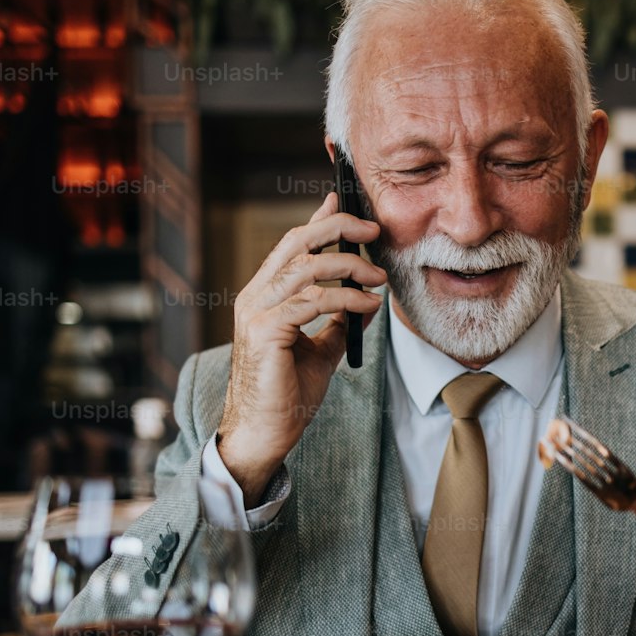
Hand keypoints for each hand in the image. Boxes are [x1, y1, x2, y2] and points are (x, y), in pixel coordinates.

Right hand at [216, 190, 385, 505]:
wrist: (264, 434)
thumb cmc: (286, 396)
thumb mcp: (320, 351)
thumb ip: (336, 324)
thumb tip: (363, 302)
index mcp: (264, 297)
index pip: (291, 245)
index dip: (318, 220)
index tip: (343, 202)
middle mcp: (255, 297)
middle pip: (296, 242)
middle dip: (337, 228)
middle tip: (374, 230)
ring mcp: (256, 312)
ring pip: (306, 267)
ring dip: (350, 266)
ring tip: (380, 277)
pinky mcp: (265, 331)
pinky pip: (313, 301)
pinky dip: (347, 299)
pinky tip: (368, 305)